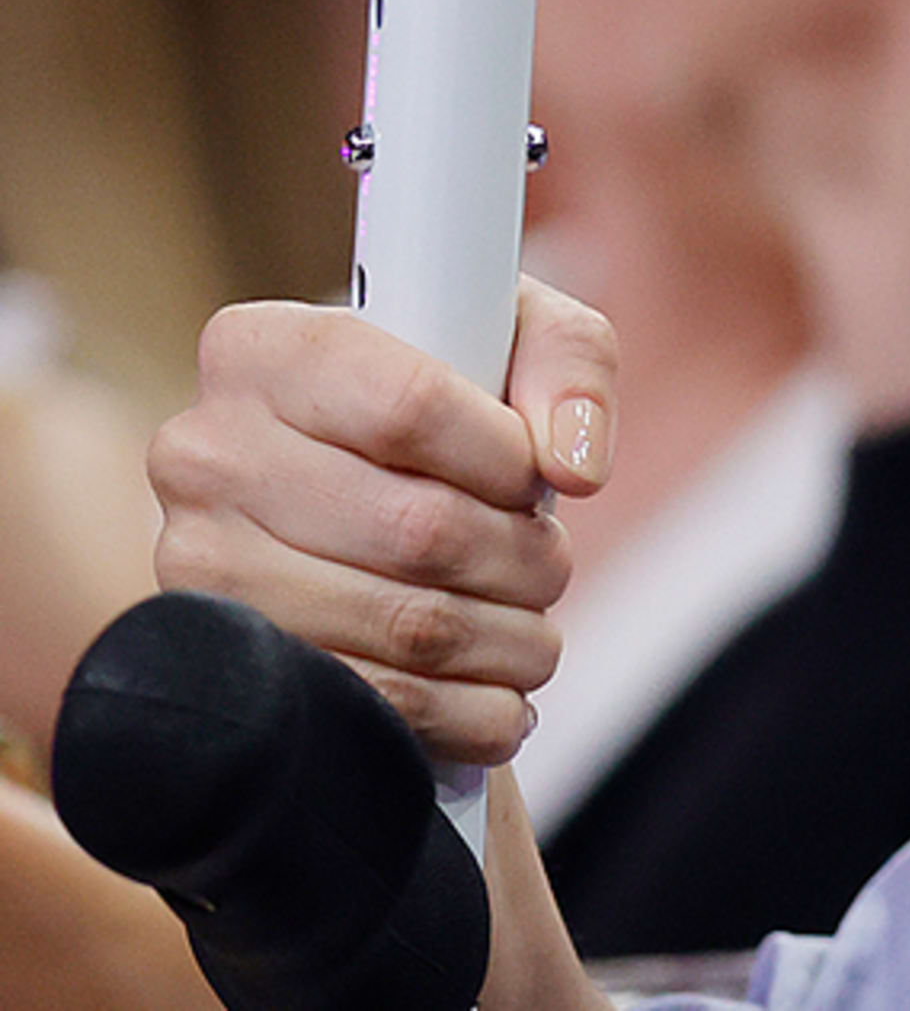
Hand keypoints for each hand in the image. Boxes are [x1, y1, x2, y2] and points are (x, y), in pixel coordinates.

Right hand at [146, 280, 614, 762]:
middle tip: (548, 563)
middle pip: (418, 529)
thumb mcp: (517, 334)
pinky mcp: (226, 663)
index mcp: (264, 352)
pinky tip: (499, 695)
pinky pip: (375, 706)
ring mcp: (199, 567)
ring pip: (406, 626)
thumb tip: (573, 463)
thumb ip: (570, 363)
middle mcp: (205, 455)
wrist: (354, 490)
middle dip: (523, 560)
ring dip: (509, 641)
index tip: (539, 477)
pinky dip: (469, 711)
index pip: (410, 407)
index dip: (506, 457)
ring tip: (533, 627)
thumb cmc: (443, 402)